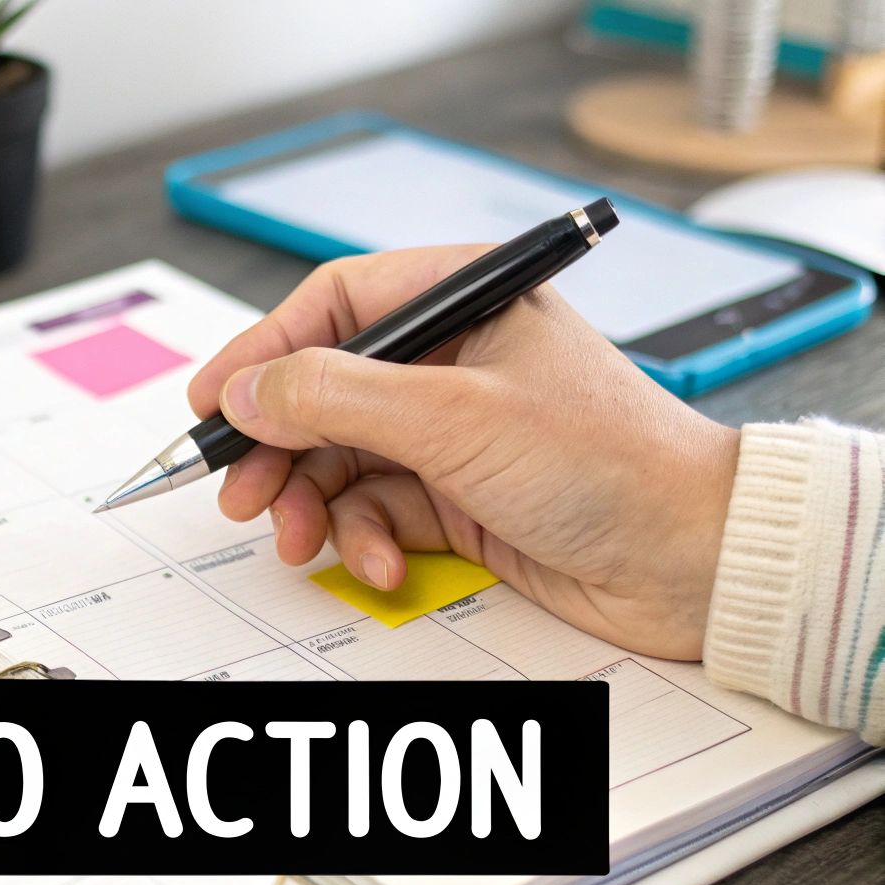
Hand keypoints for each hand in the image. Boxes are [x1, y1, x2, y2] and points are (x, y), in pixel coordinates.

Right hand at [187, 245, 738, 659]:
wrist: (693, 562)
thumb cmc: (610, 464)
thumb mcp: (453, 418)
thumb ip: (335, 398)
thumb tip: (247, 391)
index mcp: (463, 302)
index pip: (333, 305)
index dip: (262, 352)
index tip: (212, 404)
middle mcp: (452, 361)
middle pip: (321, 391)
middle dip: (277, 447)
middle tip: (239, 492)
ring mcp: (452, 432)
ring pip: (338, 459)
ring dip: (312, 503)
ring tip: (301, 540)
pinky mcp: (457, 497)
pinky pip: (374, 510)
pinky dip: (365, 540)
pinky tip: (384, 563)